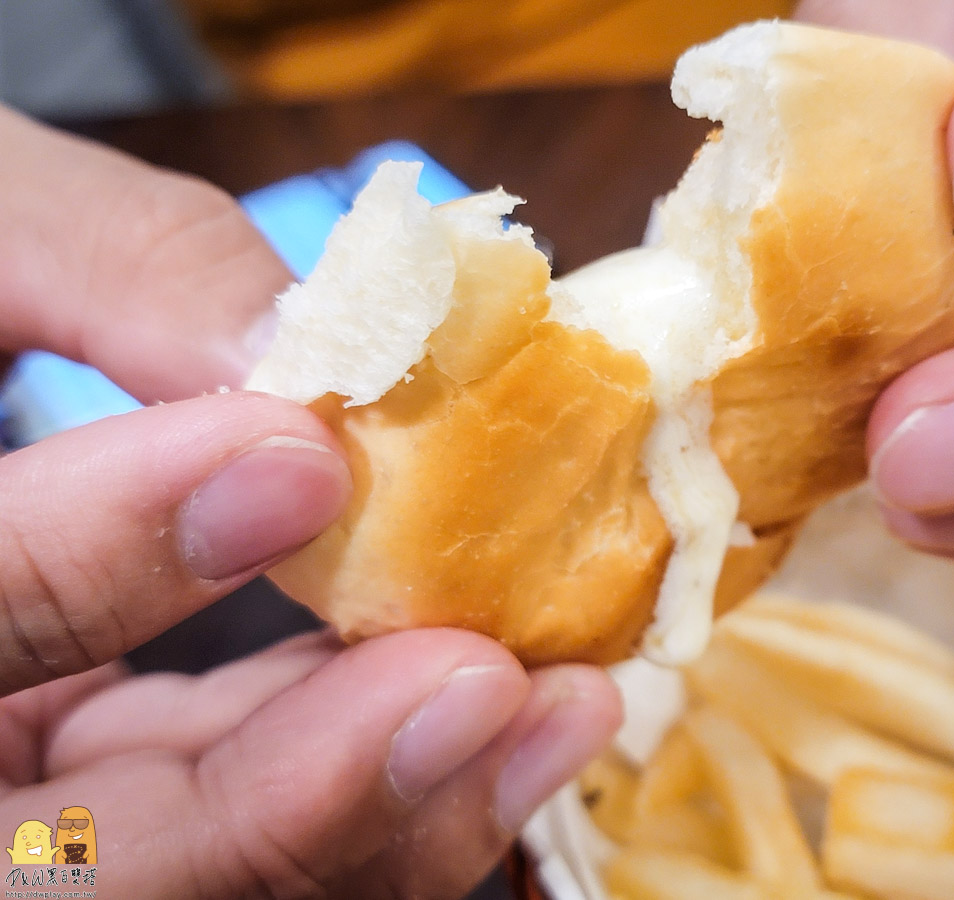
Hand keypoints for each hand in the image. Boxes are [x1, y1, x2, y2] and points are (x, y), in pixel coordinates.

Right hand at [0, 107, 619, 896]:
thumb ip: (107, 267)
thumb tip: (309, 355)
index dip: (96, 557)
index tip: (301, 458)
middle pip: (81, 864)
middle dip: (300, 794)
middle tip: (487, 686)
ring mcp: (13, 805)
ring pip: (184, 868)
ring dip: (382, 802)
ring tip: (546, 705)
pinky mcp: (92, 780)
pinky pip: (225, 800)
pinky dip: (356, 756)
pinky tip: (477, 689)